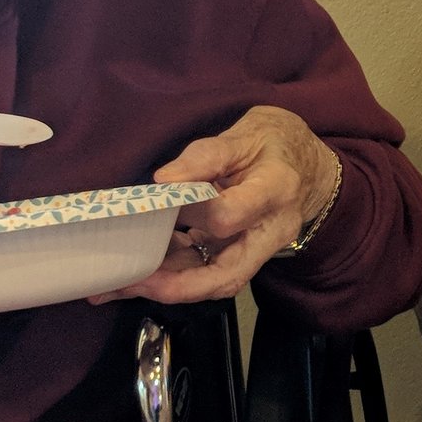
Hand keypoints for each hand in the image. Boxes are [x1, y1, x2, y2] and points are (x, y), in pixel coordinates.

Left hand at [113, 105, 338, 305]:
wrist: (304, 166)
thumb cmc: (274, 142)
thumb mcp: (245, 134)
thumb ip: (206, 155)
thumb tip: (163, 181)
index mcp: (276, 190)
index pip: (232, 214)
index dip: (192, 213)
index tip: (160, 198)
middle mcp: (271, 231)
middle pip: (226, 275)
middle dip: (176, 286)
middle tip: (132, 282)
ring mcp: (257, 250)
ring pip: (213, 282)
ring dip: (164, 288)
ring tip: (117, 285)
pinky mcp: (240, 256)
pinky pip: (206, 273)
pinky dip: (170, 276)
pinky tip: (136, 272)